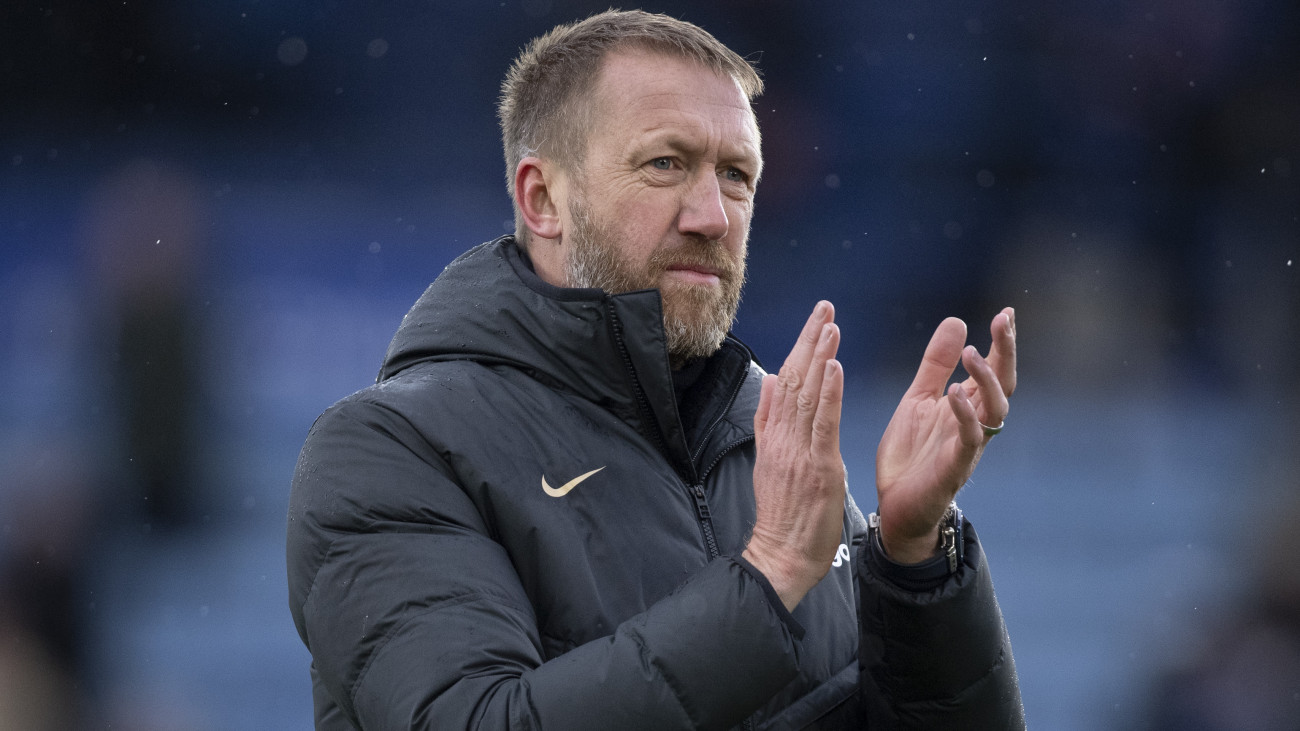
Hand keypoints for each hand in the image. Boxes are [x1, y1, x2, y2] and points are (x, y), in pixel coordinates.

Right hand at [743, 301, 846, 610]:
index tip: (814, 321)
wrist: (780, 555)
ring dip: (820, 357)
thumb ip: (770, 424)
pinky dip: (829, 392)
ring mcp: (799, 451)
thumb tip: (771, 384)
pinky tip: (835, 367)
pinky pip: (823, 423)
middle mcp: (783, 438)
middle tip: (825, 307)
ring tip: (831, 325)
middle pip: (794, 379)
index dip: (799, 349)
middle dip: (810, 341)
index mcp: (773, 437)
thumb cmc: (783, 518)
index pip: (785, 382)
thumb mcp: (770, 464)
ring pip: (808, 395)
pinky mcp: (818, 467)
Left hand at [875, 308, 1016, 563]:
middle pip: (1003, 383)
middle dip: (1006, 353)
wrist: (894, 507)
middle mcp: (975, 423)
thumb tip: (958, 321)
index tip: (1006, 311)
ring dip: (986, 381)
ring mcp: (968, 446)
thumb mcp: (918, 398)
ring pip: (994, 410)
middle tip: (1003, 321)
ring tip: (973, 353)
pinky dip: (966, 416)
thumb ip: (936, 363)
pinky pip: (969, 440)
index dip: (1002, 342)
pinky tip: (955, 394)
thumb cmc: (911, 454)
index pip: (993, 368)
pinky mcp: (954, 468)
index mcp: (966, 405)